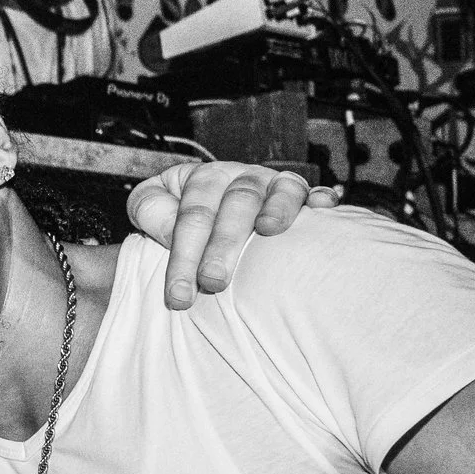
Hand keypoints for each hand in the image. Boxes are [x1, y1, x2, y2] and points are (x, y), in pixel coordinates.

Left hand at [125, 162, 338, 311]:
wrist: (209, 200)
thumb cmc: (177, 213)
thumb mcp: (151, 205)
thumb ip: (151, 211)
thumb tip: (169, 230)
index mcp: (202, 179)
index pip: (191, 216)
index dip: (182, 256)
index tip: (178, 296)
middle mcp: (240, 176)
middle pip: (236, 205)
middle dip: (223, 245)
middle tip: (213, 282)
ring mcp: (273, 184)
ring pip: (278, 190)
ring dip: (276, 208)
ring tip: (269, 230)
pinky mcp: (301, 194)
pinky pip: (314, 191)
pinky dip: (321, 197)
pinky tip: (323, 206)